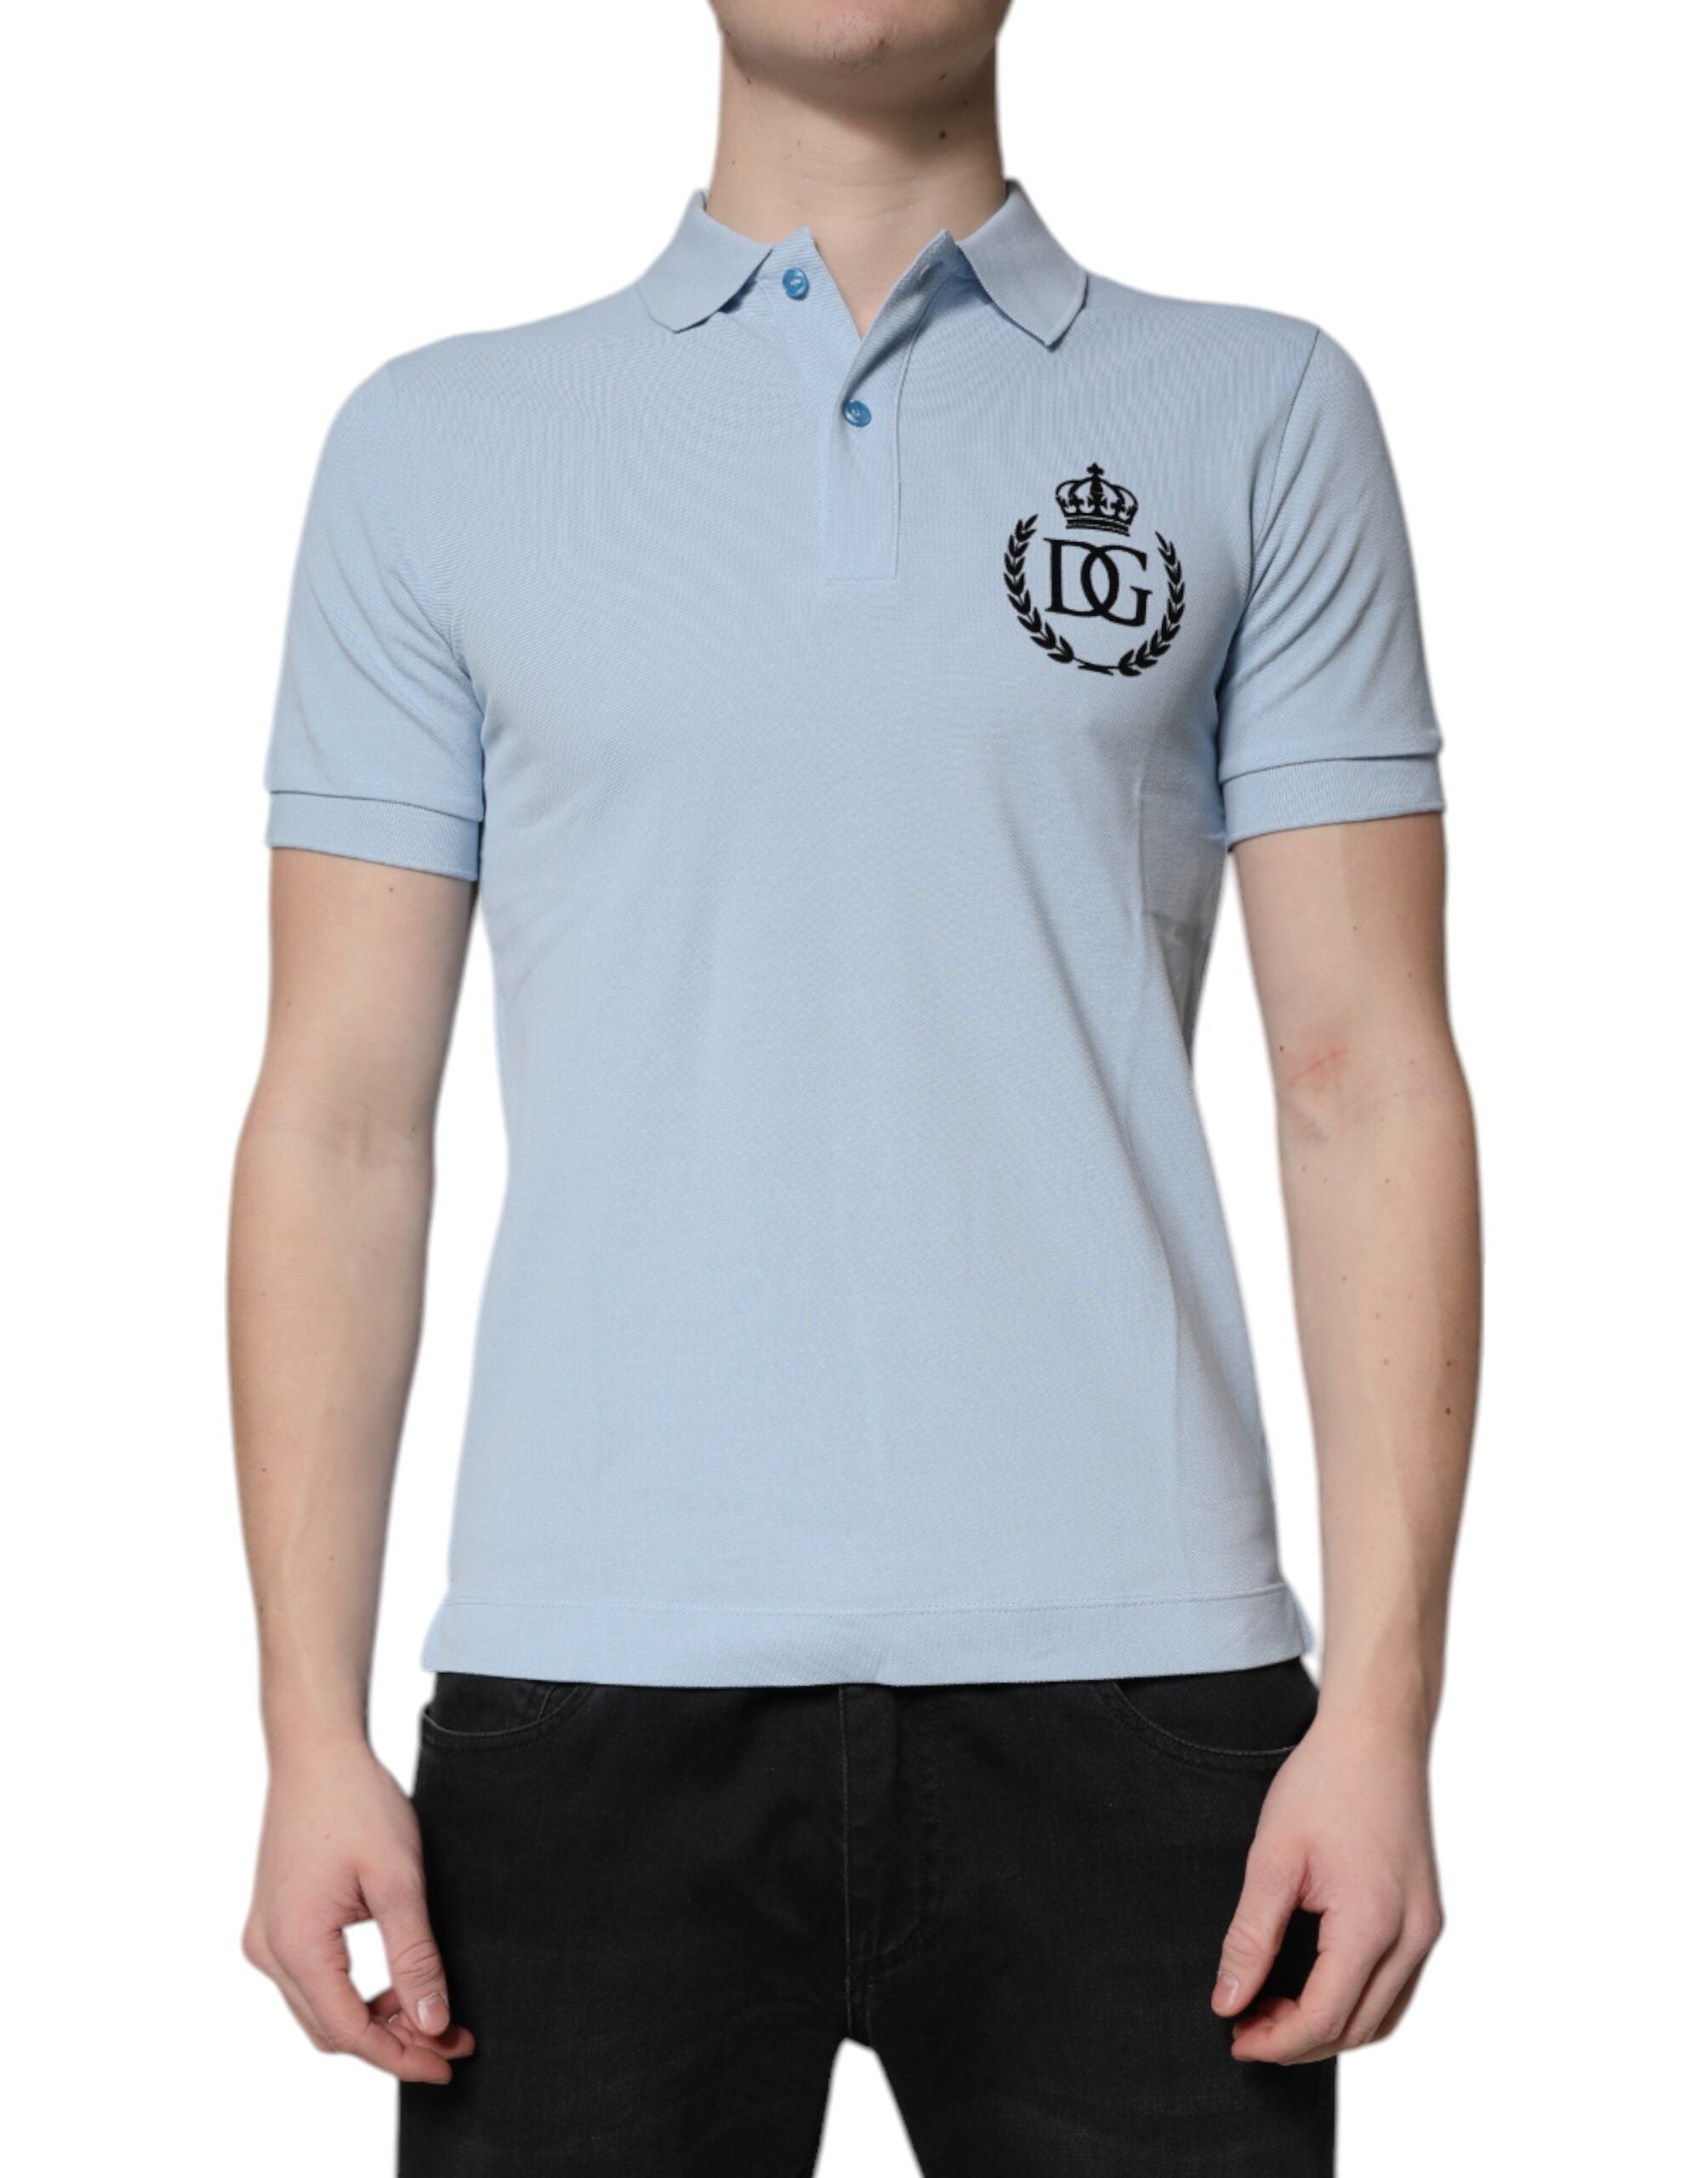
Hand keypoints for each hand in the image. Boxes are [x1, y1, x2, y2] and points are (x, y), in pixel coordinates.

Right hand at [242, 1738, 474, 2083]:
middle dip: (394, 2042)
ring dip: (375, 2020)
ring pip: (321, 2009)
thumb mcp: (398, 1879)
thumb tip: (432, 2020)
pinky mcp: (274, 1922)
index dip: (401, 2055)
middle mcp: (268, 1950)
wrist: (315, 1751)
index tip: (450, 2062)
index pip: (349, 2031)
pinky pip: (312, 1981)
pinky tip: (396, 1986)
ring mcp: (265, 1936)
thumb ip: (414, 1955)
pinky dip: (354, 1994)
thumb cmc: (356, 1802)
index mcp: (294, 1944)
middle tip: (453, 2041)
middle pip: (332, 2029)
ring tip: (433, 2015)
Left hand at [1212, 1707, 1443, 2062]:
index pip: (1323, 2018)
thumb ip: (1250, 1936)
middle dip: (1297, 2041)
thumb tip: (1227, 2001)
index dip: (1275, 2041)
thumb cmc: (1322, 1783)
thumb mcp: (1272, 1857)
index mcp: (1374, 1924)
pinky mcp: (1426, 1917)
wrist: (1376, 1734)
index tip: (1233, 2036)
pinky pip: (1396, 1987)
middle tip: (1244, 2025)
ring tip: (1272, 2010)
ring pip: (1381, 2016)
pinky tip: (1315, 1987)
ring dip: (1329, 2028)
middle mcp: (1412, 1937)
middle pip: (1356, 2028)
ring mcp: (1426, 1928)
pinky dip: (1357, 2003)